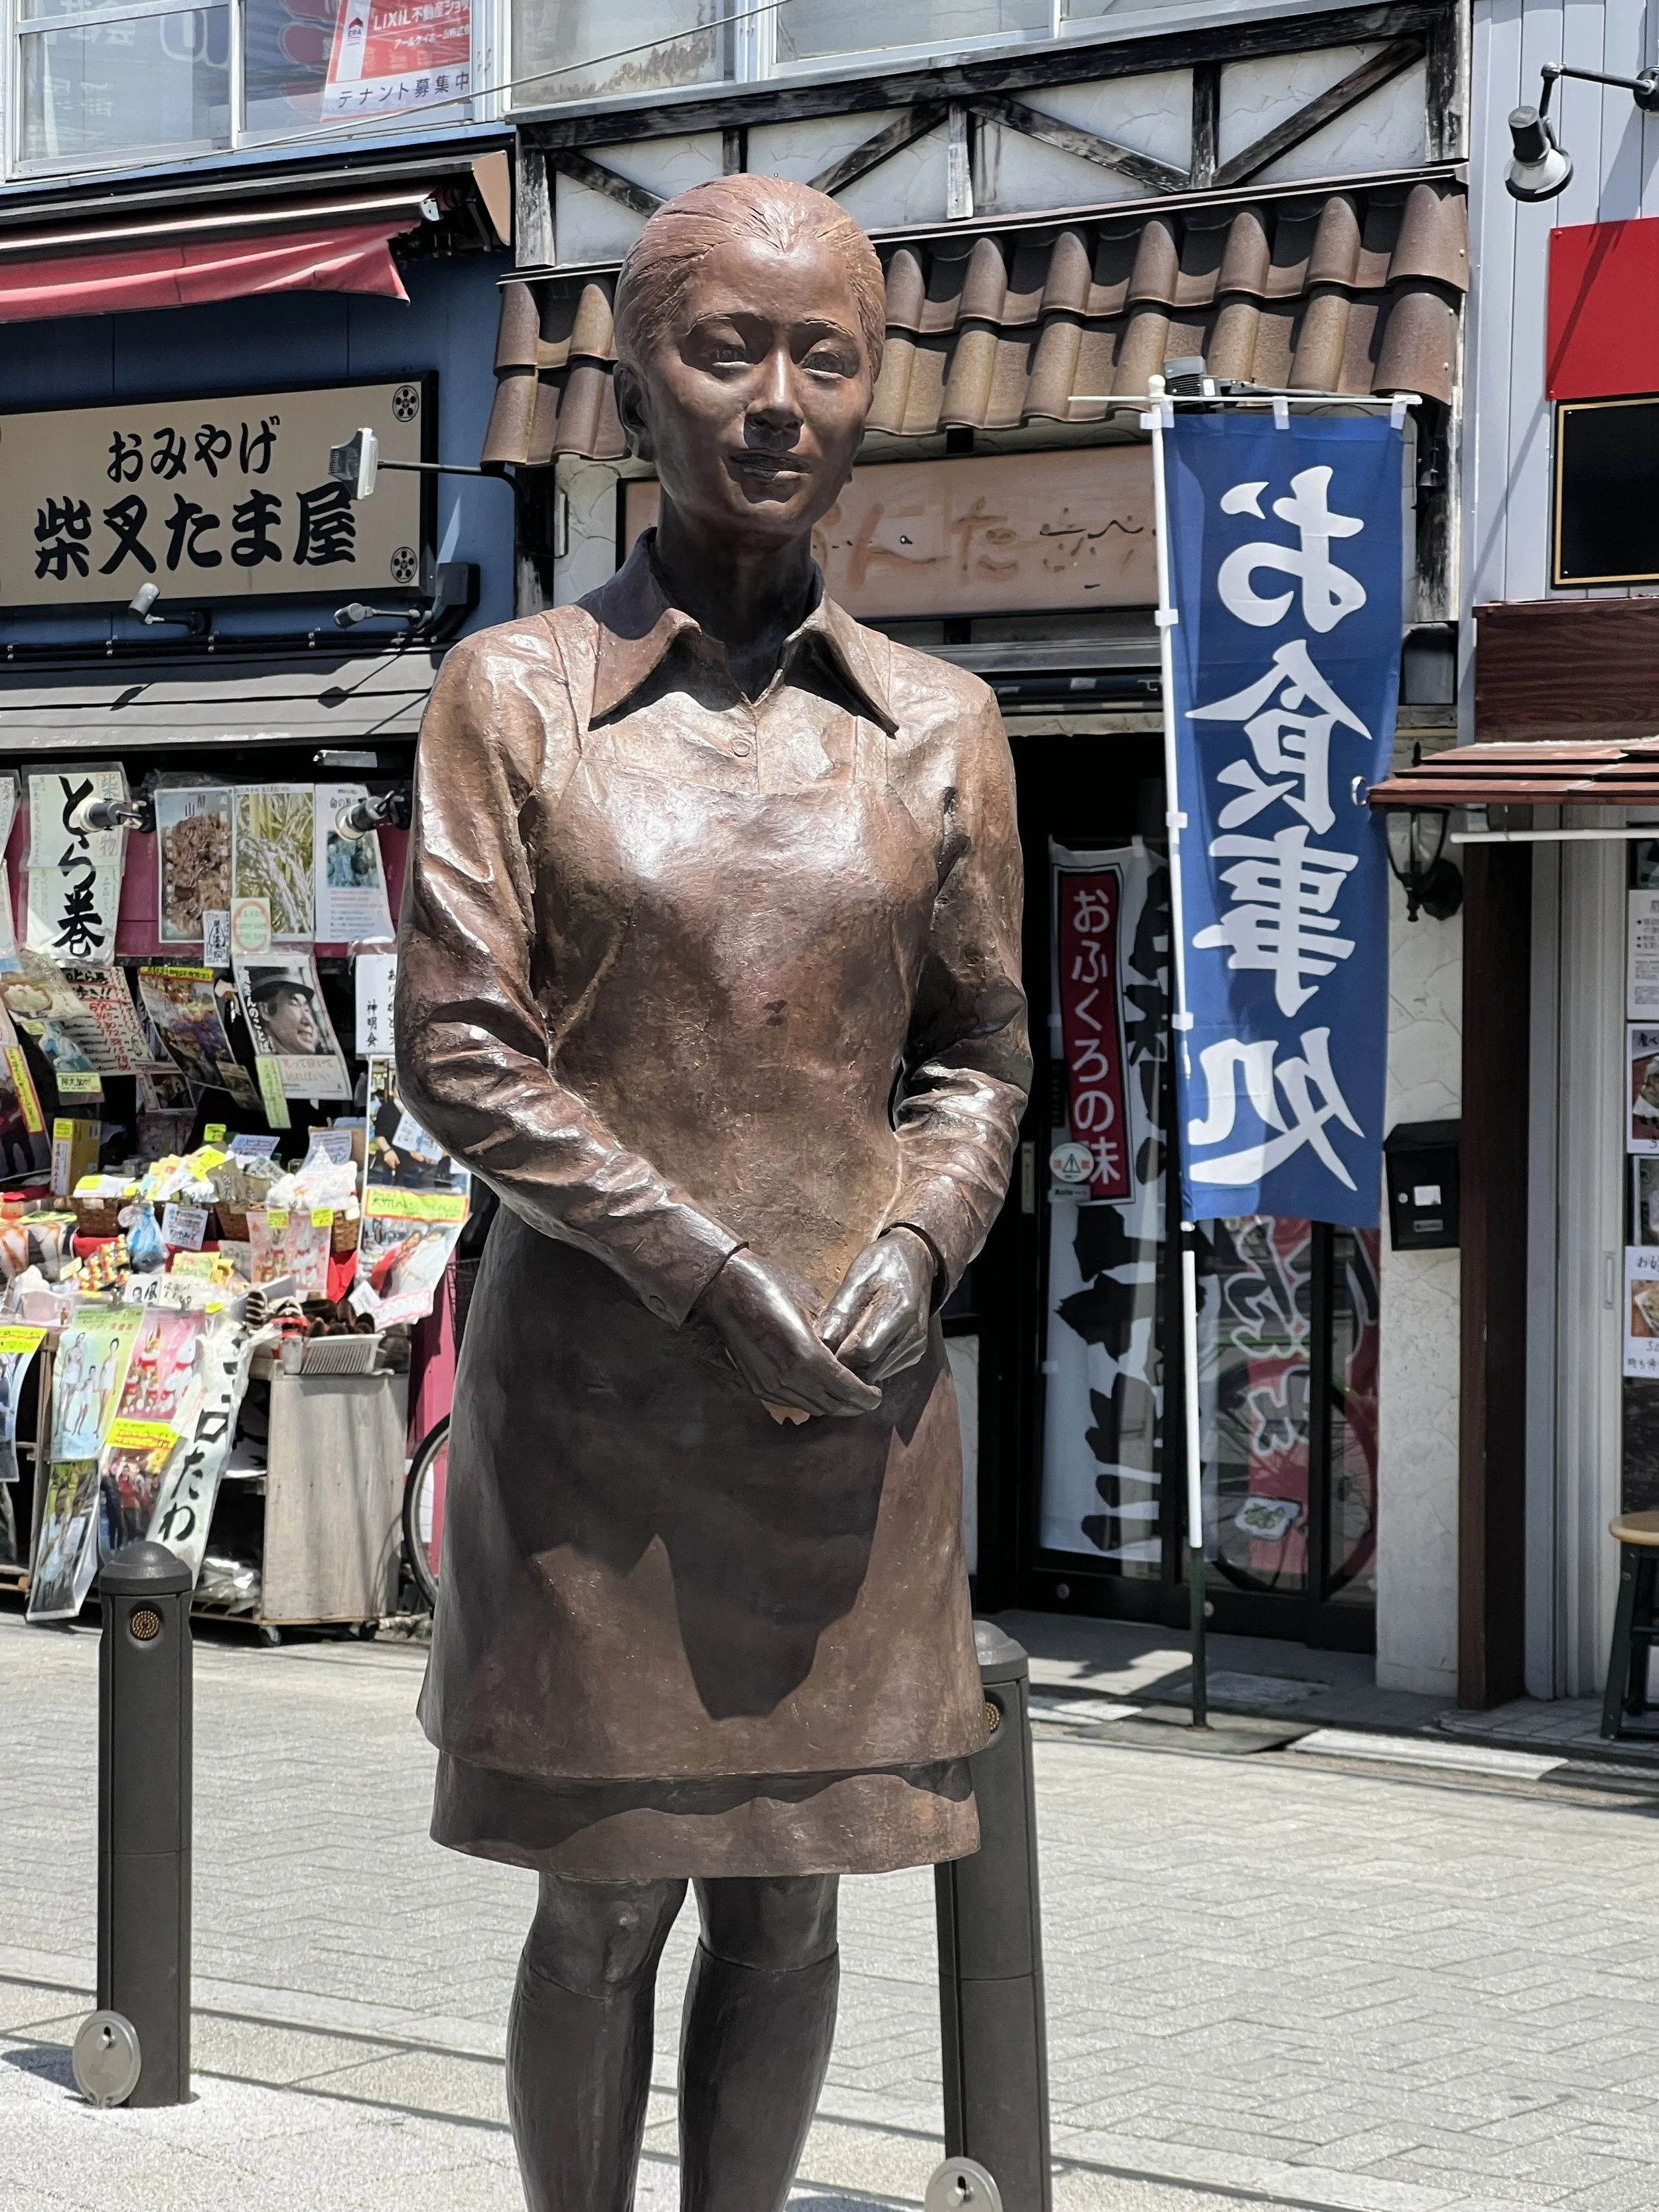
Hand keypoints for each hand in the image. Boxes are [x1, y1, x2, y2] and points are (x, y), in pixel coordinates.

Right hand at [697, 1249, 882, 1419]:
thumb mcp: (812, 1302)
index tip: (878, 1395)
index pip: (846, 1390)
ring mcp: (770, 1385)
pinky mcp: (757, 1386)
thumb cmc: (772, 1286)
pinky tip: (818, 1387)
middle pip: (831, 1406)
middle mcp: (788, 1377)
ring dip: (832, 1404)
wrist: (726, 1288)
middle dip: (853, 1405)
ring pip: (812, 1407)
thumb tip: (849, 1348)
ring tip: (845, 1392)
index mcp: (807, 1355)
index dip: (866, 1397)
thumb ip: (833, 1331)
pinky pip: (792, 1402)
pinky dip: (811, 1399)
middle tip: (867, 1398)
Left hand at [817, 1228, 934, 1383]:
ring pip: (876, 1375)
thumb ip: (840, 1310)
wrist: (917, 1260)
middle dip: (842, 1365)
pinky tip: (856, 1345)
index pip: (862, 1351)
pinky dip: (867, 1364)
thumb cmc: (882, 1264)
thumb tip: (821, 1342)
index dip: (836, 1355)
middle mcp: (913, 1334)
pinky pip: (884, 1370)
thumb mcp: (857, 1276)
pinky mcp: (915, 1352)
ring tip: (837, 1346)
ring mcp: (916, 1346)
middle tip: (820, 1351)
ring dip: (854, 1367)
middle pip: (870, 1369)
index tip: (816, 1347)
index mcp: (899, 1311)